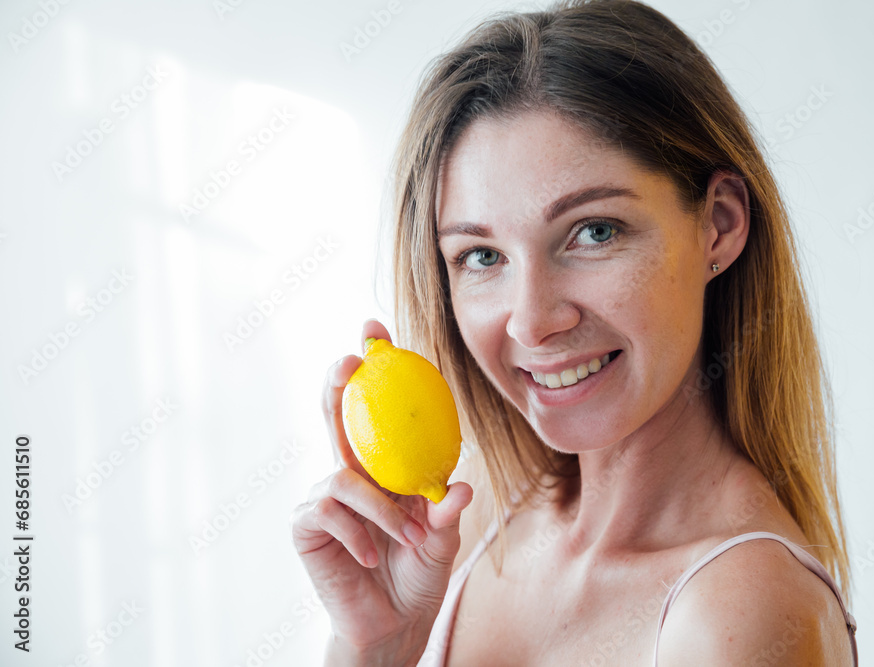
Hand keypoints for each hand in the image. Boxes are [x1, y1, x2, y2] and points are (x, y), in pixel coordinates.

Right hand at [290, 318, 473, 662]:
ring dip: (383, 509)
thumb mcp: (441, 538)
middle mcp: (350, 472)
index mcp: (383, 466)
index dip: (372, 367)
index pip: (375, 408)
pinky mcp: (306, 525)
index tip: (375, 328)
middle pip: (336, 413)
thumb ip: (446, 512)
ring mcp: (324, 497)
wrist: (393, 623)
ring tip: (410, 540)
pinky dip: (360, 534)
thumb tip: (463, 485)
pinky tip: (374, 558)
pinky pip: (330, 511)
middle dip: (339, 380)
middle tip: (350, 359)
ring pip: (345, 476)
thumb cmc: (417, 571)